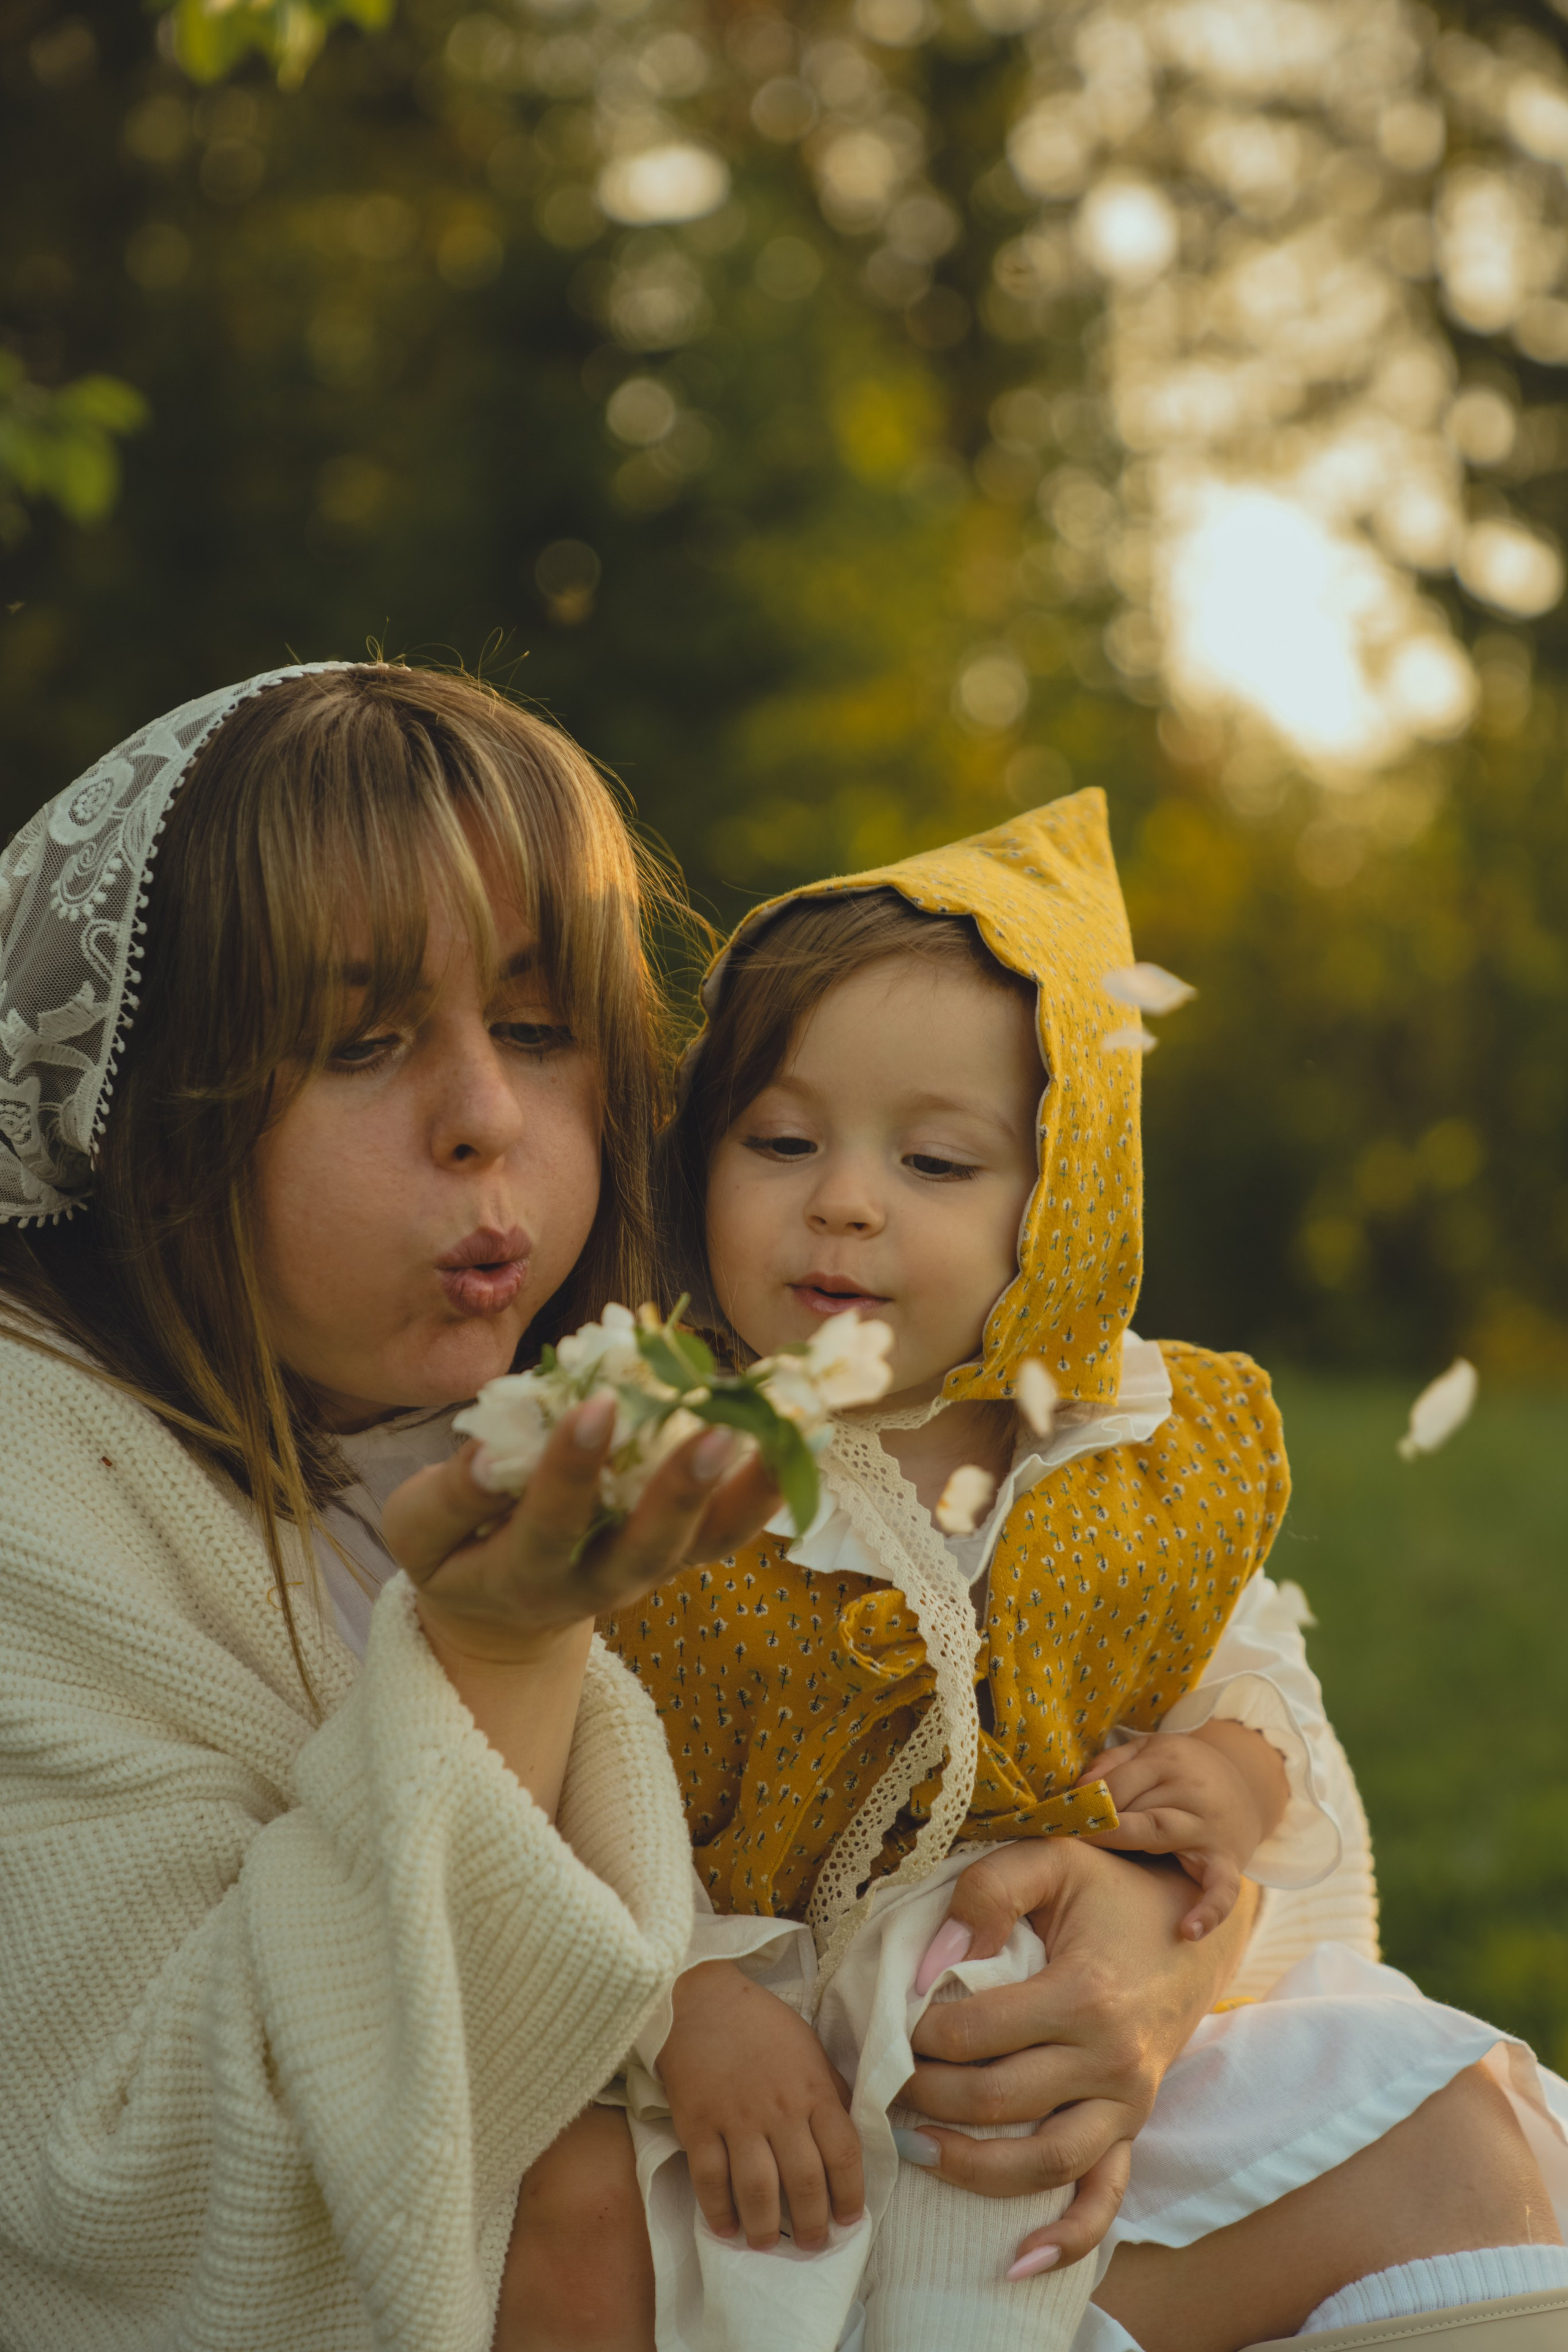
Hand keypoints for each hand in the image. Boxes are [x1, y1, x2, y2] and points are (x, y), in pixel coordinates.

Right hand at [383, 1396, 778, 1662]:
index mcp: (522, 1575)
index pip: (546, 1527)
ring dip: (750, 1490)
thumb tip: (487, 1451)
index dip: (568, 1472)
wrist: (501, 1611)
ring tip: (789, 1430)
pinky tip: (805, 1431)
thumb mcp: (420, 1533)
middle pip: (645, 1547)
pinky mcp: (683, 1553)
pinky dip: (769, 1484)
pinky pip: (734, 1526)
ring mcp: (649, 1570)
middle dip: (678, 1490)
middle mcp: (597, 1583)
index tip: (591, 1408)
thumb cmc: (458, 1551)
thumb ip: (448, 1498)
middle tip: (713, 1430)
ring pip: (707, 1542)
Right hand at [657, 1959, 864, 2251]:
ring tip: (769, 2244)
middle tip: (812, 2244)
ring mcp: (738, 2118)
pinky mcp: (699, 2124)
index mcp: (814, 2090)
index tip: (850, 2219)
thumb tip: (847, 2138)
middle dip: (813, 2223)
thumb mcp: (811, 2050)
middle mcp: (781, 2109)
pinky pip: (710, 2179)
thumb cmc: (762, 2026)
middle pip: (805, 2181)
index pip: (844, 2153)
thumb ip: (829, 2093)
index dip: (851, 2194)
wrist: (702, 2001)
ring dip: (767, 2227)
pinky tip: (726, 2228)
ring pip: (758, 2189)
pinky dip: (719, 2210)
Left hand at [899, 1840, 1257, 2268]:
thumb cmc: (1109, 1889)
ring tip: (915, 2148)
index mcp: (1086, 1994)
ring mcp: (1128, 2102)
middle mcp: (1112, 2059)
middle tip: (885, 2080)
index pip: (976, 2034)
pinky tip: (1017, 2259)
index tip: (892, 2018)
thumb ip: (986, 1893)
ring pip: (1046, 2162)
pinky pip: (1105, 2198)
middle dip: (928, 2095)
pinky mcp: (1134, 2127)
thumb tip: (932, 1963)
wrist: (1190, 1925)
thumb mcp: (1051, 1859)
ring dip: (973, 2167)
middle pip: (999, 2101)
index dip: (919, 2032)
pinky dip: (1066, 2238)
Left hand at [1076, 1721, 1289, 1940]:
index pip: (1117, 1785)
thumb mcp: (1148, 1751)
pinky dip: (1209, 1910)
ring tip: (1102, 1866)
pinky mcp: (1228, 1861)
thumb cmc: (1182, 1771)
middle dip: (1105, 1827)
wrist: (1246, 1783)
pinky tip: (1188, 1931)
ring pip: (1161, 1835)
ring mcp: (1209, 1828)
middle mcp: (1191, 1791)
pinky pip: (1223, 1889)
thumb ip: (1111, 1763)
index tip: (1060, 1819)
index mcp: (1168, 1760)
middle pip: (1136, 1810)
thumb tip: (1080, 1789)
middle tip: (1074, 1841)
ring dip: (1129, 1847)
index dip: (1087, 1805)